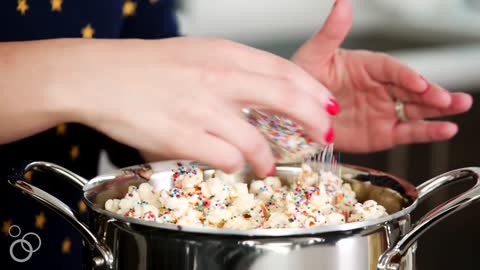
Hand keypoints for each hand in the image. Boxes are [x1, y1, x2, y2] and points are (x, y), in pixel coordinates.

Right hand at [55, 37, 334, 175]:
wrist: (101, 76)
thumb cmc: (147, 66)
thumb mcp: (199, 53)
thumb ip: (235, 68)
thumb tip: (266, 86)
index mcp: (225, 54)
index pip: (285, 71)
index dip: (313, 91)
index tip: (327, 105)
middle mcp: (219, 78)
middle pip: (285, 99)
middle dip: (314, 121)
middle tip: (323, 136)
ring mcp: (202, 109)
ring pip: (256, 142)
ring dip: (269, 159)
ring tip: (268, 166)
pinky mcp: (183, 137)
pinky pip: (226, 160)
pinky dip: (235, 166)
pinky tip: (232, 165)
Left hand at [292, 0, 472, 151]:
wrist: (294, 117)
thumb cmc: (304, 82)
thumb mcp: (315, 55)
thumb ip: (332, 32)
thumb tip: (342, 4)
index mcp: (366, 67)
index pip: (391, 69)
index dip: (405, 75)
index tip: (417, 82)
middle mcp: (379, 88)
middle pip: (411, 88)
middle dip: (432, 92)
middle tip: (448, 97)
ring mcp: (382, 111)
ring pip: (416, 109)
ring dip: (439, 110)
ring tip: (459, 106)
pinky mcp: (382, 133)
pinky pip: (407, 132)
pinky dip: (426, 132)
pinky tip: (445, 129)